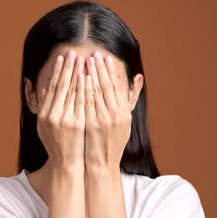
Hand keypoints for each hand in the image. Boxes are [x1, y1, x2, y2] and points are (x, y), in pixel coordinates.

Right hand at [37, 50, 85, 172]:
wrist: (67, 162)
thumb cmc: (56, 144)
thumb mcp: (44, 126)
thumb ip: (44, 107)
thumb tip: (44, 90)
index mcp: (45, 113)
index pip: (52, 87)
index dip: (57, 71)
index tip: (62, 57)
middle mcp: (53, 115)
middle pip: (62, 86)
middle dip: (68, 67)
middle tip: (72, 52)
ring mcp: (66, 119)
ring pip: (72, 91)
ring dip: (77, 73)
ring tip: (82, 58)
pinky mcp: (78, 123)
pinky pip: (82, 101)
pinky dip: (84, 88)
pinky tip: (87, 76)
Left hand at [84, 52, 131, 174]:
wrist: (102, 163)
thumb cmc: (112, 143)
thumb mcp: (124, 123)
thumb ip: (127, 101)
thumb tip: (134, 79)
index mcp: (124, 113)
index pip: (117, 87)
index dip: (110, 71)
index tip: (105, 58)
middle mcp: (116, 115)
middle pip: (108, 86)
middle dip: (101, 68)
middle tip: (95, 53)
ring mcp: (104, 119)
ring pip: (98, 92)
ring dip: (92, 74)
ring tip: (87, 60)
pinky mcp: (93, 124)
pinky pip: (88, 103)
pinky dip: (86, 89)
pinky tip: (82, 77)